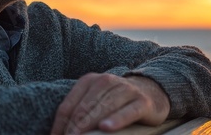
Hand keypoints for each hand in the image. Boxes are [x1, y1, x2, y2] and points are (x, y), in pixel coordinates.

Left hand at [51, 73, 169, 134]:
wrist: (150, 90)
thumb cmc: (116, 100)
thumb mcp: (96, 100)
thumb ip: (79, 112)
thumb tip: (61, 132)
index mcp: (90, 81)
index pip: (69, 105)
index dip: (60, 124)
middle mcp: (106, 81)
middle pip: (84, 108)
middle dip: (73, 128)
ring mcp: (125, 90)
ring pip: (103, 108)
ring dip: (90, 125)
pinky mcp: (142, 102)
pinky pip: (127, 112)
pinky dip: (116, 120)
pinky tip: (106, 128)